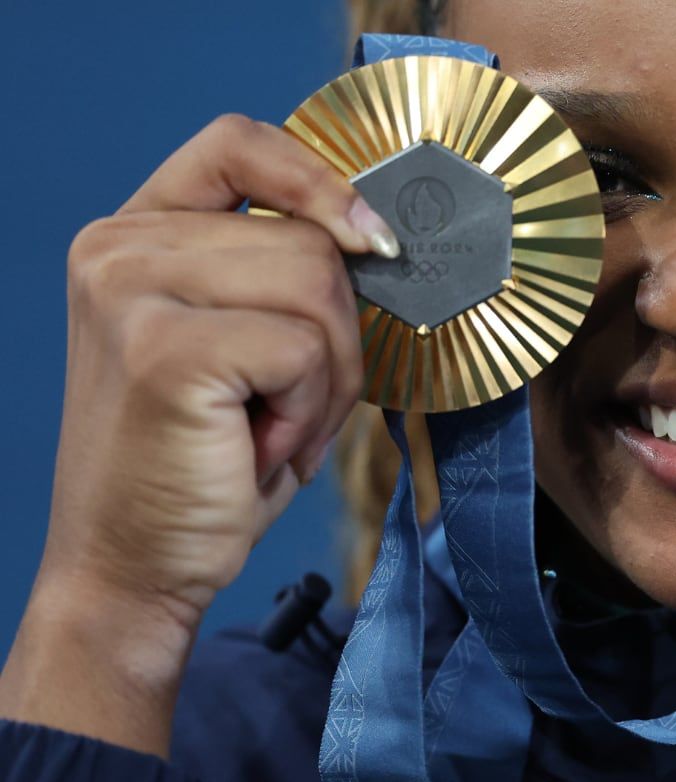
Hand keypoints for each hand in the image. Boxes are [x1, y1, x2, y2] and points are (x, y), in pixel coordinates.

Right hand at [0, 115, 394, 752]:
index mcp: (136, 233)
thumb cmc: (205, 462)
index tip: (373, 238)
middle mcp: (118, 247)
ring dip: (329, 377)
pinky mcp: (162, 348)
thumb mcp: (243, 345)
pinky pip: (305, 347)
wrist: (134, 569)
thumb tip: (382, 236)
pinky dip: (310, 409)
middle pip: (310, 237)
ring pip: (319, 287)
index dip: (320, 178)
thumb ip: (282, 276)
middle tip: (296, 407)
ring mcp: (130, 290)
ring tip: (275, 429)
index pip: (240, 143)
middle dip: (340, 335)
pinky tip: (263, 448)